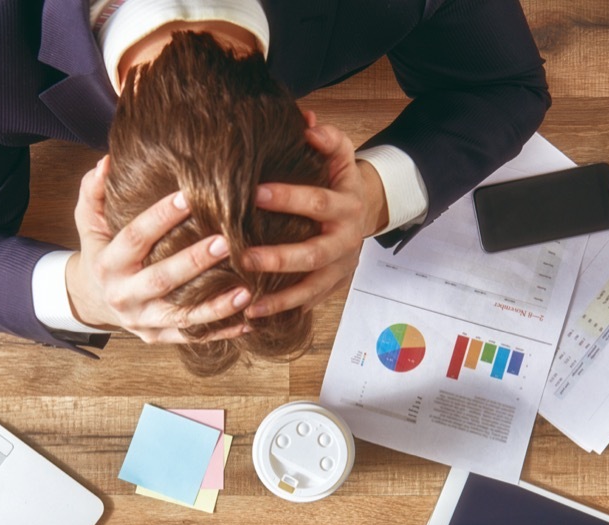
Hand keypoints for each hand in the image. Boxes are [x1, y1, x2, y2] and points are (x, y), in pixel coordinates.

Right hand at [65, 157, 253, 343]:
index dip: (160, 217)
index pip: (134, 238)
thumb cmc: (100, 252)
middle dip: (193, 262)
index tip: (189, 196)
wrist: (92, 300)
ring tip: (245, 291)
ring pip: (180, 316)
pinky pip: (191, 337)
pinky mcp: (156, 337)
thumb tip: (106, 162)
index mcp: (107, 264)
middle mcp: (123, 296)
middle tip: (226, 242)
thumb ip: (94, 192)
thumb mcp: (88, 222)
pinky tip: (247, 323)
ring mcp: (140, 321)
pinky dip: (220, 332)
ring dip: (215, 306)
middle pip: (161, 279)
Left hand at [243, 116, 388, 318]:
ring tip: (248, 304)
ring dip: (279, 299)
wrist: (365, 215)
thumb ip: (326, 139)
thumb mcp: (341, 156)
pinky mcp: (332, 287)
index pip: (317, 202)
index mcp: (346, 206)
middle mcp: (345, 241)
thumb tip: (305, 122)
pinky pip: (307, 303)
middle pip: (313, 254)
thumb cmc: (339, 182)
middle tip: (243, 256)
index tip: (253, 194)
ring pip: (310, 288)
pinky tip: (254, 318)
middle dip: (278, 257)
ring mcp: (340, 269)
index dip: (288, 198)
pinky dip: (283, 312)